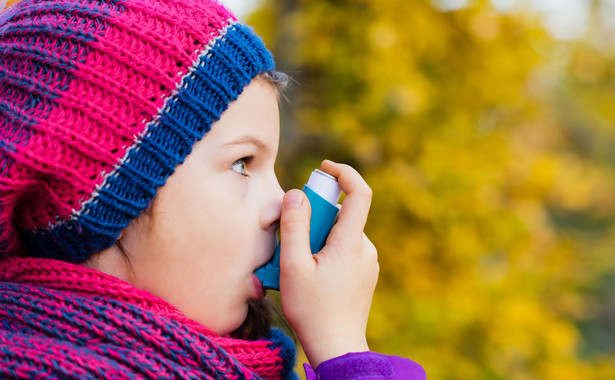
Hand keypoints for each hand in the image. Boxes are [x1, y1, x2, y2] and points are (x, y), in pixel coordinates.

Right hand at [279, 160, 378, 367]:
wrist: (337, 348)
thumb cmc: (312, 310)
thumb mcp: (293, 266)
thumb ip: (293, 226)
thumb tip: (296, 194)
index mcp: (351, 242)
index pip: (359, 192)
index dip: (343, 172)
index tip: (324, 168)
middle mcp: (366, 248)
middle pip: (341, 215)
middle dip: (315, 217)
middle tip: (292, 240)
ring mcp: (367, 262)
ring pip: (340, 234)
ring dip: (318, 237)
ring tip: (298, 265)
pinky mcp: (364, 274)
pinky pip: (344, 249)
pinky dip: (326, 251)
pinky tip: (311, 274)